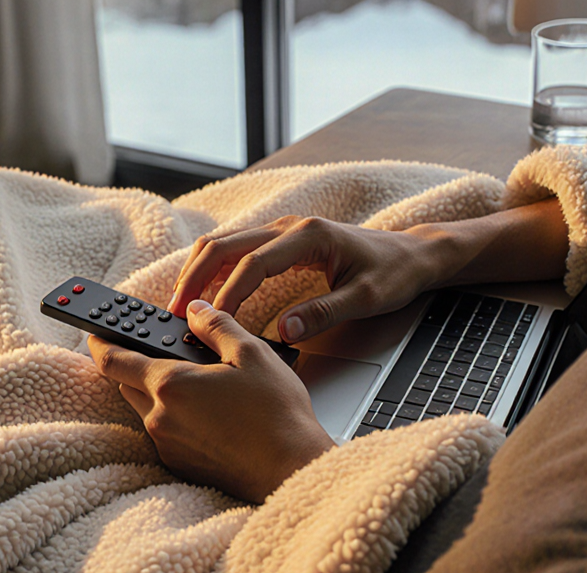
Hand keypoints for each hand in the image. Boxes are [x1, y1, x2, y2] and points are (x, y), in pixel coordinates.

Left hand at [88, 299, 334, 502]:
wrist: (291, 470)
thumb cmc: (277, 414)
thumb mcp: (251, 353)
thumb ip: (216, 325)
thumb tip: (195, 311)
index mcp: (171, 384)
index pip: (114, 360)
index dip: (99, 341)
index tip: (93, 331)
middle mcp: (160, 417)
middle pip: (126, 384)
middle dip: (133, 363)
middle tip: (152, 348)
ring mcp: (167, 444)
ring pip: (145, 408)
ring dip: (156, 390)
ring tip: (191, 379)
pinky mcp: (179, 464)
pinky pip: (164, 431)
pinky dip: (173, 415)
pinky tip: (205, 410)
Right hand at [168, 216, 445, 343]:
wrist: (411, 254)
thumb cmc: (393, 274)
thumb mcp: (366, 299)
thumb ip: (323, 314)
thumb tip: (283, 333)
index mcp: (308, 236)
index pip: (252, 264)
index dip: (228, 295)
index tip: (213, 322)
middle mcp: (288, 226)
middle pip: (224, 245)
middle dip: (195, 278)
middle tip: (175, 312)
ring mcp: (281, 230)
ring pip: (223, 243)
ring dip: (197, 271)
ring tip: (180, 305)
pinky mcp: (279, 240)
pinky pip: (234, 248)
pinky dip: (211, 268)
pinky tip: (202, 293)